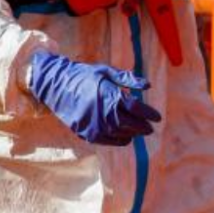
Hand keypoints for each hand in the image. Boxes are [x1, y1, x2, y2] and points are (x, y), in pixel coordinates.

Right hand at [28, 51, 161, 145]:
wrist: (56, 87)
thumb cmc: (84, 76)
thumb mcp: (106, 71)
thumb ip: (127, 79)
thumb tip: (148, 85)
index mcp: (108, 94)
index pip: (135, 107)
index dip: (149, 114)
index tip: (158, 117)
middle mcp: (102, 112)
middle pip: (129, 123)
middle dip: (143, 126)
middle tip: (151, 128)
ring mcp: (93, 125)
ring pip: (120, 134)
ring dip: (133, 134)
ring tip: (140, 131)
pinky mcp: (86, 133)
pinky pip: (107, 140)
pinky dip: (120, 140)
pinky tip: (126, 137)